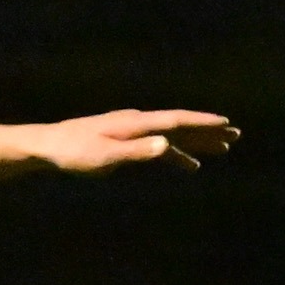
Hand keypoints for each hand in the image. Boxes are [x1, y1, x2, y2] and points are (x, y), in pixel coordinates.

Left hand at [23, 109, 239, 176]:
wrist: (48, 146)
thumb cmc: (74, 152)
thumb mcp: (105, 155)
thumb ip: (137, 151)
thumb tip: (168, 146)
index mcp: (135, 123)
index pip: (175, 120)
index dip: (202, 122)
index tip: (226, 123)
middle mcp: (137, 122)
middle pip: (180, 125)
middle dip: (209, 130)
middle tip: (237, 135)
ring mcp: (132, 130)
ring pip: (173, 135)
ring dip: (198, 141)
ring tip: (224, 149)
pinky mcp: (126, 140)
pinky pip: (159, 146)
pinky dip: (177, 154)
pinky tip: (189, 165)